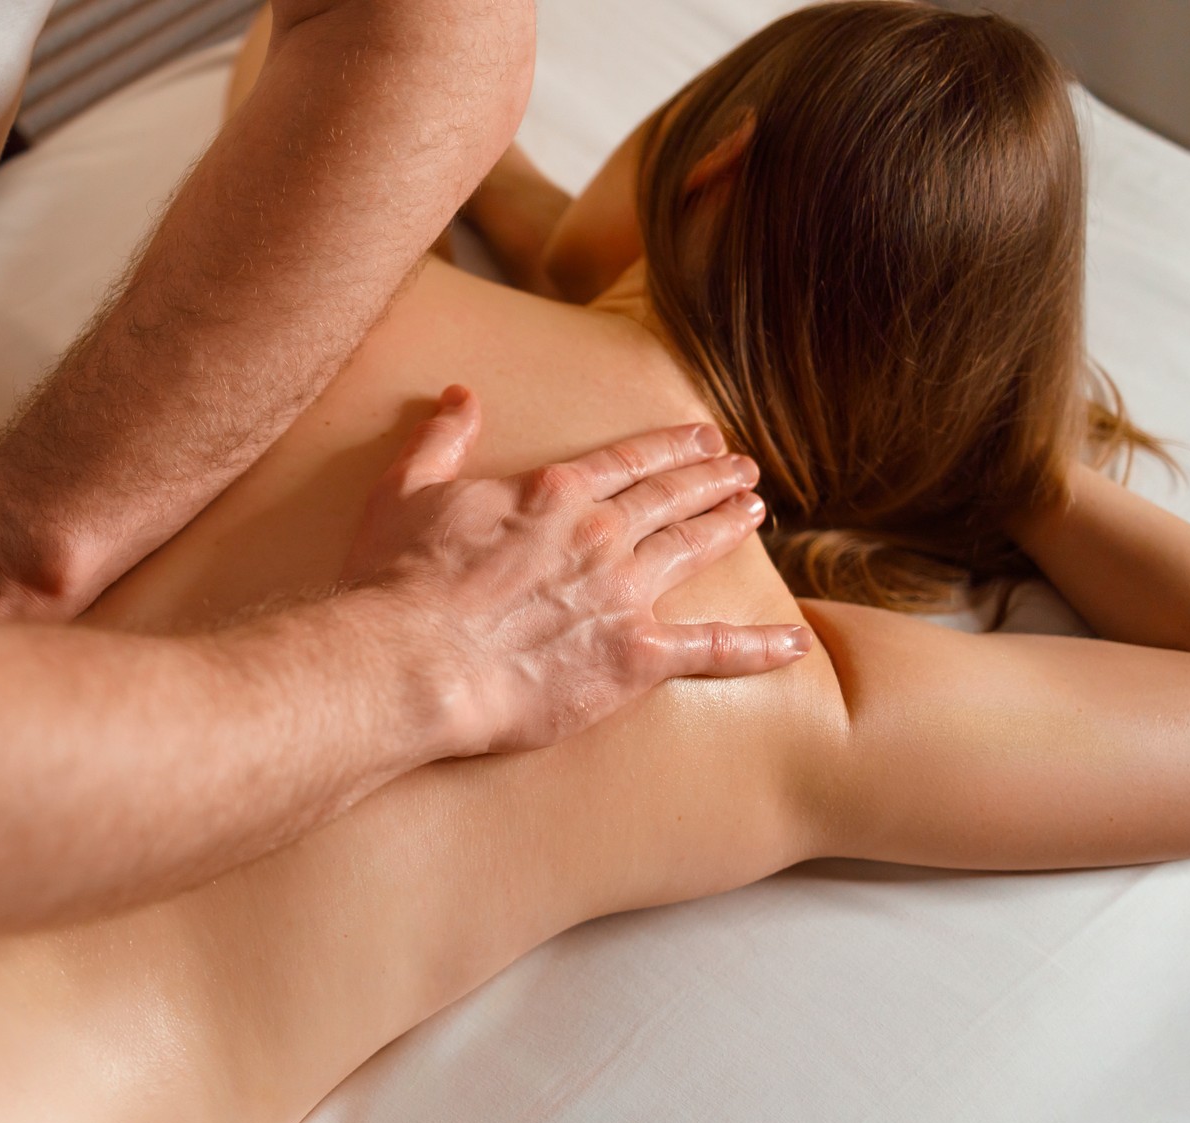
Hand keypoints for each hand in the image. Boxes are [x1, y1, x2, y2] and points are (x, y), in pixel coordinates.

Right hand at [344, 386, 812, 754]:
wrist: (411, 660)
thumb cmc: (397, 582)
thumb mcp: (405, 491)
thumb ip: (440, 439)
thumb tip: (460, 395)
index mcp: (552, 494)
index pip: (626, 462)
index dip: (668, 447)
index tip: (701, 437)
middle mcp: (599, 535)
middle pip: (668, 499)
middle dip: (709, 479)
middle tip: (741, 469)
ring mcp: (623, 595)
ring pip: (691, 552)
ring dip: (727, 528)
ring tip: (753, 511)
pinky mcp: (634, 659)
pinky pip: (710, 651)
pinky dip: (756, 648)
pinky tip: (792, 643)